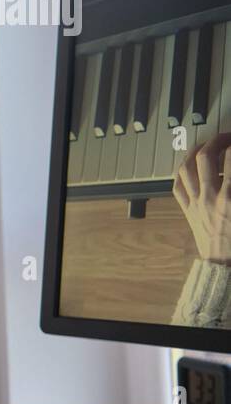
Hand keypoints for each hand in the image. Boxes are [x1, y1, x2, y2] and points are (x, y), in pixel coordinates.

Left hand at [174, 132, 230, 263]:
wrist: (227, 266)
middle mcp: (210, 196)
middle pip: (206, 157)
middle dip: (218, 141)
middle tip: (229, 137)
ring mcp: (195, 203)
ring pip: (186, 168)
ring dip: (195, 152)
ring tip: (207, 145)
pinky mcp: (187, 211)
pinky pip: (178, 186)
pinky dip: (182, 172)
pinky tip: (189, 166)